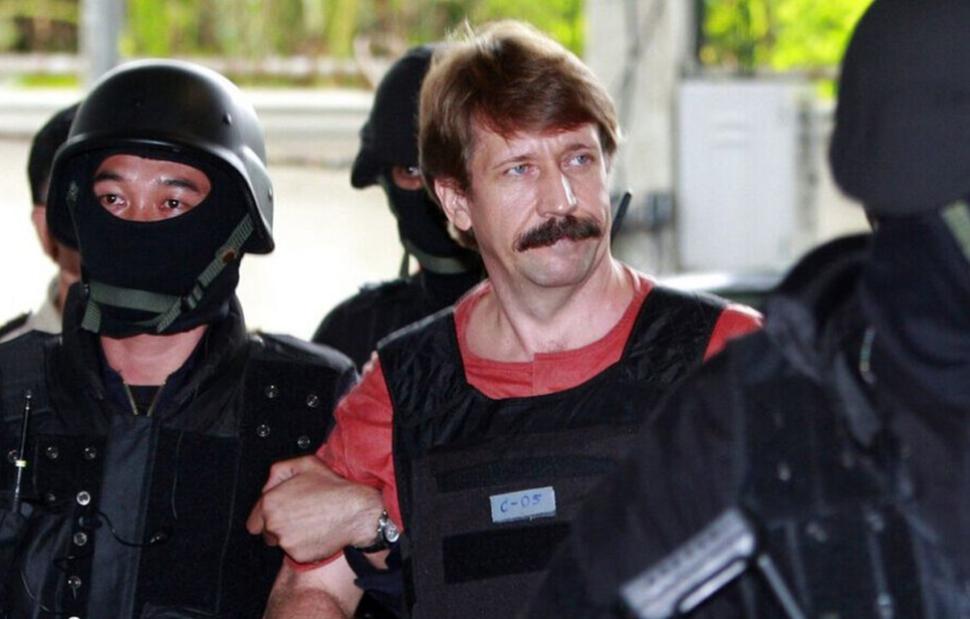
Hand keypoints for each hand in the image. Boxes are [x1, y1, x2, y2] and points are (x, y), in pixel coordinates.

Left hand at [246, 455, 383, 562]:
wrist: (355, 511)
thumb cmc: (333, 488)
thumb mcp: (306, 464)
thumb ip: (279, 471)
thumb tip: (269, 484)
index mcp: (270, 502)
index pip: (254, 521)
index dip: (267, 517)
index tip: (280, 514)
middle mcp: (274, 524)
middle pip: (267, 533)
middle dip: (278, 527)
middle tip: (299, 516)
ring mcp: (286, 542)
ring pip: (281, 543)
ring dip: (291, 537)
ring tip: (311, 523)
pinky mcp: (298, 555)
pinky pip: (296, 553)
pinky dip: (304, 546)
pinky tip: (317, 532)